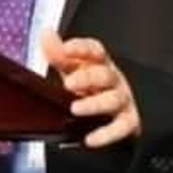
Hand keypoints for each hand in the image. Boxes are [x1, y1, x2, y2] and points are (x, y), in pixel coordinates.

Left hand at [40, 28, 139, 147]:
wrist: (117, 114)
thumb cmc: (92, 87)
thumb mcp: (73, 70)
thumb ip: (59, 55)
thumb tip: (45, 33)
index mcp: (100, 64)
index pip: (95, 51)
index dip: (82, 49)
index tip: (66, 48)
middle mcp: (113, 80)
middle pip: (104, 75)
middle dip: (88, 77)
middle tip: (69, 83)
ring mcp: (122, 101)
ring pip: (113, 100)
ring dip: (95, 104)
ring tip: (75, 109)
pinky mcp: (128, 122)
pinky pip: (120, 128)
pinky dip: (106, 134)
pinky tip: (90, 139)